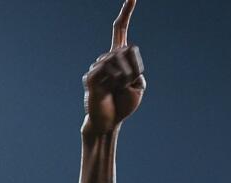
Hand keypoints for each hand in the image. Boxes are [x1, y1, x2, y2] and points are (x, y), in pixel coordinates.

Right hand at [82, 0, 144, 136]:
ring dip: (126, 78)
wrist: (109, 122)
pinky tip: (111, 90)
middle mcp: (105, 56)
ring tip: (118, 90)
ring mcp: (97, 65)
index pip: (119, 29)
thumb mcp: (138, 86)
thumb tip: (122, 55)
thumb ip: (137, 69)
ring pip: (119, 60)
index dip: (126, 12)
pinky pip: (109, 69)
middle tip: (127, 86)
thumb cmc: (123, 105)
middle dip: (135, 69)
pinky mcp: (91, 76)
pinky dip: (117, 81)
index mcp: (118, 56)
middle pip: (128, 50)